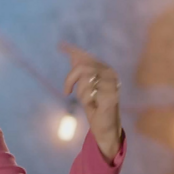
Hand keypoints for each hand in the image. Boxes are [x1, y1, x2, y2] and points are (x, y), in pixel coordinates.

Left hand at [60, 41, 121, 160]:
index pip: (87, 57)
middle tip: (67, 91)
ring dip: (80, 92)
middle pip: (82, 68)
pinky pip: (89, 92)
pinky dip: (86, 99)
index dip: (73, 51)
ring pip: (85, 79)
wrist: (105, 127)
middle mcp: (111, 74)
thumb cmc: (94, 106)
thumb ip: (79, 70)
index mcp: (105, 70)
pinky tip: (93, 105)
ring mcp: (113, 85)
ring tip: (87, 101)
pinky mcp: (111, 97)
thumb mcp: (84, 86)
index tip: (61, 46)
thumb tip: (67, 49)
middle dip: (70, 79)